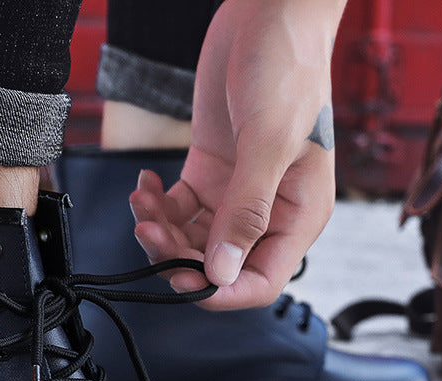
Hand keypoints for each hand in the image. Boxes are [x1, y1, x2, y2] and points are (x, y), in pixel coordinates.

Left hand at [130, 0, 342, 309]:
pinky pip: (179, 210)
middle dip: (177, 254)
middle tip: (149, 230)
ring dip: (161, 229)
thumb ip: (246, 212)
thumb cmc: (287, 67)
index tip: (181, 280)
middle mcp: (268, 213)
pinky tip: (147, 185)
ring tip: (144, 201)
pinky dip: (158, 205)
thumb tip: (223, 272)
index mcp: (298, 216)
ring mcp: (237, 195)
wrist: (268, 14)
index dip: (221, 292)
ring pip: (192, 240)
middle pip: (218, 265)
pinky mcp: (211, 174)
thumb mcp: (269, 142)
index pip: (260, 282)